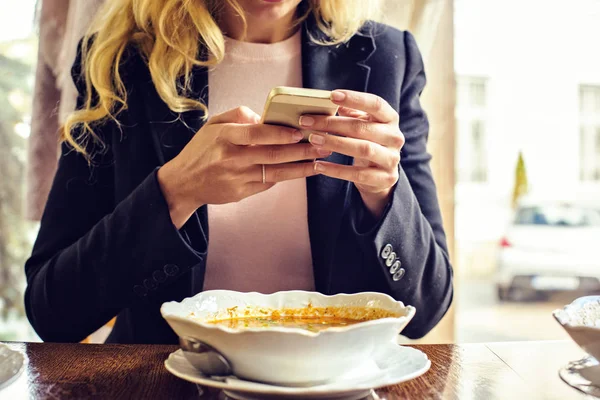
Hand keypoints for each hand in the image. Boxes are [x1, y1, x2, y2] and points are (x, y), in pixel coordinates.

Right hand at [158, 106, 329, 227]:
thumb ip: (237, 115)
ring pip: (275, 172)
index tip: (300, 131)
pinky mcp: (240, 193)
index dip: (280, 133)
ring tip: (319, 160)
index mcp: (224, 137)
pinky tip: (302, 170)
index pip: (256, 134)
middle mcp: (231, 159)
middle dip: (300, 150)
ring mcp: (237, 178)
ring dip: (300, 167)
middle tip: (323, 145)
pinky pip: (267, 183)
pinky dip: (285, 176)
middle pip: (272, 155)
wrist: (183, 183)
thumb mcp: (212, 125)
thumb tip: (262, 116)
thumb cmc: (201, 151)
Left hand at [299, 90, 403, 217]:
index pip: (376, 104)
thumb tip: (331, 100)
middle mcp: (395, 137)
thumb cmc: (368, 143)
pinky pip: (358, 174)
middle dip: (332, 124)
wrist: (381, 177)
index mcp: (390, 119)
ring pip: (363, 149)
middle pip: (362, 127)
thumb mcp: (364, 125)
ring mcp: (392, 159)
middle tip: (307, 122)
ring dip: (335, 143)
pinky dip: (336, 170)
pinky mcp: (385, 179)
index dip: (355, 98)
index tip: (332, 96)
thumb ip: (351, 113)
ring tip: (313, 139)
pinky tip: (318, 165)